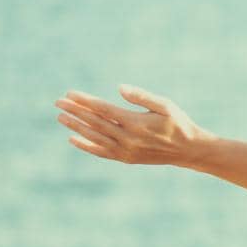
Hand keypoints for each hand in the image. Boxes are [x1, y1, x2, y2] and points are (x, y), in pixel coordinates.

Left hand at [54, 85, 213, 165]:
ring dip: (76, 127)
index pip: (102, 109)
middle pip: (94, 122)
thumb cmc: (178, 123)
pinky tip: (73, 138)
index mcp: (136, 122)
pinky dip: (86, 145)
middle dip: (75, 111)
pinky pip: (101, 152)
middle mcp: (128, 138)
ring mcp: (126, 150)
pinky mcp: (126, 158)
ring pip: (94, 137)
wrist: (188, 150)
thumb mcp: (165, 105)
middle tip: (58, 102)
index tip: (70, 94)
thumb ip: (142, 96)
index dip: (84, 101)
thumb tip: (120, 88)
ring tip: (61, 117)